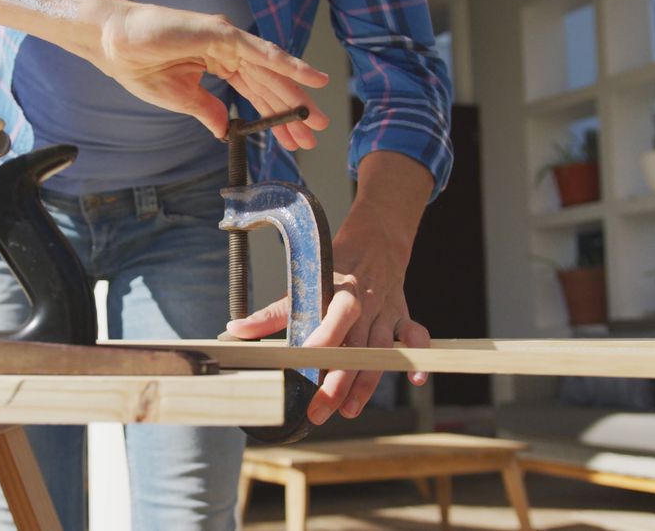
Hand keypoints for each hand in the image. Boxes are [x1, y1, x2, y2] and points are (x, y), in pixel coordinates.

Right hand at [97, 2, 329, 148]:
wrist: (114, 44)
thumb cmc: (140, 66)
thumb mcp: (181, 98)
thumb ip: (207, 111)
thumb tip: (224, 130)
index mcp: (219, 63)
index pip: (256, 94)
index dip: (276, 116)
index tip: (294, 139)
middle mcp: (229, 49)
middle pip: (269, 84)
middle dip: (294, 109)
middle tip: (317, 131)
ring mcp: (227, 39)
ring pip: (270, 70)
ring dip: (297, 92)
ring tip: (318, 115)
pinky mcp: (222, 33)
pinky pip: (260, 52)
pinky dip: (287, 63)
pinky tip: (308, 78)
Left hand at [226, 152, 433, 424]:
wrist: (375, 243)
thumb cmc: (334, 268)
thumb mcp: (303, 284)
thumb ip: (272, 312)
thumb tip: (235, 330)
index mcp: (342, 293)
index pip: (336, 319)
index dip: (325, 339)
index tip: (307, 362)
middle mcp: (367, 306)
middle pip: (357, 348)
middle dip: (339, 382)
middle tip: (321, 410)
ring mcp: (386, 314)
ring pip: (382, 353)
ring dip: (367, 384)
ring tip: (349, 411)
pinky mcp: (402, 318)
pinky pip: (416, 338)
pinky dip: (419, 358)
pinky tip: (415, 379)